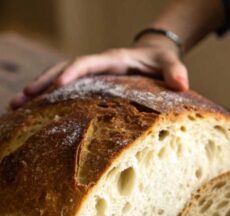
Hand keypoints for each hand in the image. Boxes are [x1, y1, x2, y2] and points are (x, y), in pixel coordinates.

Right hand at [9, 36, 188, 109]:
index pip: (88, 64)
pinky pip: (65, 91)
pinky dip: (48, 99)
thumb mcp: (169, 64)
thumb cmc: (161, 61)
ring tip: (15, 107)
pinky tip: (33, 114)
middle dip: (42, 83)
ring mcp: (90, 76)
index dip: (73, 73)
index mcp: (112, 61)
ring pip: (58, 80)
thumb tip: (182, 84)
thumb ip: (175, 72)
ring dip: (38, 92)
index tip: (58, 85)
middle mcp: (96, 67)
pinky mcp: (89, 85)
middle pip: (63, 71)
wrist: (155, 55)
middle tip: (22, 98)